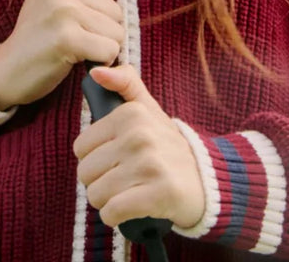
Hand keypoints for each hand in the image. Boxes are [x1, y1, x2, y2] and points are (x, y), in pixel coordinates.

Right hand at [0, 0, 124, 108]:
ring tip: (74, 47)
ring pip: (116, 32)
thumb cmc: (34, 31)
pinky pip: (110, 50)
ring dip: (101, 47)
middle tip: (73, 35)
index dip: (100, 7)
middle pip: (117, 10)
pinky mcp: (68, 38)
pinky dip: (99, 61)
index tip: (75, 17)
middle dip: (102, 29)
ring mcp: (63, 10)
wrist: (9, 69)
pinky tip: (76, 59)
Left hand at [73, 64, 205, 229]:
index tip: (111, 162)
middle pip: (86, 172)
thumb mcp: (148, 108)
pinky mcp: (159, 193)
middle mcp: (139, 135)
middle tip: (119, 182)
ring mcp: (150, 164)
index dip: (92, 160)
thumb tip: (97, 71)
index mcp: (130, 114)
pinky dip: (114, 217)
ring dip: (106, 202)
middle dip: (97, 183)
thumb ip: (124, 83)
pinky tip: (126, 212)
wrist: (207, 180)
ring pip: (97, 194)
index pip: (81, 147)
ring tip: (124, 195)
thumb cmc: (167, 146)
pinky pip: (113, 212)